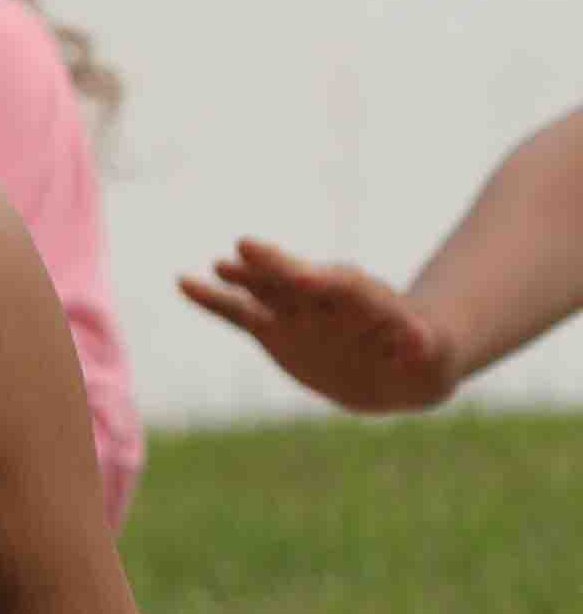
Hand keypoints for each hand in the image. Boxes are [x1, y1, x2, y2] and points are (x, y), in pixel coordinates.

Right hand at [180, 240, 466, 413]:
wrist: (395, 365)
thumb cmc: (418, 354)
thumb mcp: (429, 356)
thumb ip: (422, 347)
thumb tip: (422, 343)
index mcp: (367, 302)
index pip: (346, 287)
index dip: (326, 282)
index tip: (305, 277)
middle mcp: (326, 301)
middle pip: (299, 280)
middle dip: (276, 265)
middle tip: (248, 247)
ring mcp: (296, 312)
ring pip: (267, 291)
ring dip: (246, 278)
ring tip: (221, 266)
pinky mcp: (272, 328)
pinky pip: (238, 313)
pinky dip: (213, 300)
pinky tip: (183, 282)